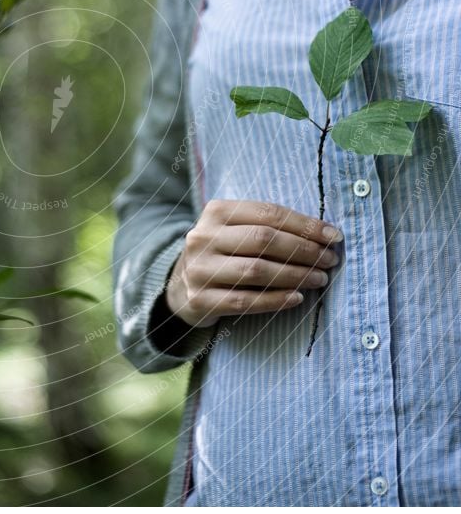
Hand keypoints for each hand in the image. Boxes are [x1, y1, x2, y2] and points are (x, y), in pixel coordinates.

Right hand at [165, 199, 343, 328]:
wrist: (180, 287)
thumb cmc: (222, 253)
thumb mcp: (234, 230)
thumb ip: (268, 227)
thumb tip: (323, 234)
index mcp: (216, 212)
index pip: (268, 213)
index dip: (305, 224)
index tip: (334, 236)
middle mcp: (203, 237)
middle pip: (263, 240)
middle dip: (304, 250)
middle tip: (330, 259)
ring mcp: (199, 269)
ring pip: (256, 271)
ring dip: (295, 275)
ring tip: (320, 279)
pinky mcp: (201, 299)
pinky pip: (245, 301)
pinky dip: (276, 300)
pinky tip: (297, 298)